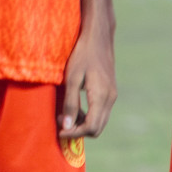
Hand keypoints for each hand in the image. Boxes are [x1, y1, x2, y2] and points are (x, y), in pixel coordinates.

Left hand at [60, 17, 116, 137]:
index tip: (59, 131)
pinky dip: (89, 116)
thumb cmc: (82, 55)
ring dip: (83, 124)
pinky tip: (76, 106)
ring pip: (100, 121)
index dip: (74, 133)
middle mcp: (110, 98)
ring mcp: (112, 95)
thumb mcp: (72, 78)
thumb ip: (70, 103)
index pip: (90, 127)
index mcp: (101, 96)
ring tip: (66, 114)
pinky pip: (101, 112)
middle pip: (97, 128)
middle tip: (61, 122)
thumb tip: (66, 127)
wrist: (98, 37)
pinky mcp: (110, 91)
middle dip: (78, 131)